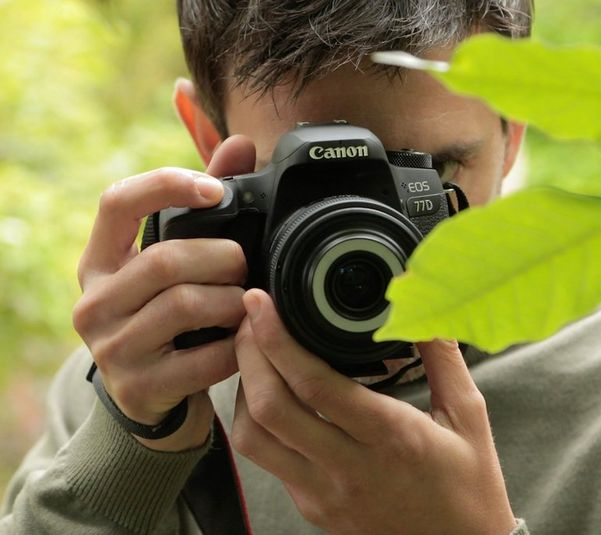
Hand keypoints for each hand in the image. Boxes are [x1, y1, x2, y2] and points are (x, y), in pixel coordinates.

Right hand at [72, 136, 255, 451]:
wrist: (153, 396)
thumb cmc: (170, 316)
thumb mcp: (176, 262)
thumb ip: (205, 205)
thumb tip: (240, 144)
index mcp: (100, 261)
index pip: (117, 202)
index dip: (168, 185)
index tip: (216, 191)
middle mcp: (94, 301)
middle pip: (166, 260)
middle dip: (222, 259)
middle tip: (244, 267)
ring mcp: (112, 348)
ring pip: (186, 305)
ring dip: (232, 301)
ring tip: (245, 303)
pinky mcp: (139, 387)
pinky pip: (203, 358)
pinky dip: (236, 345)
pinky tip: (245, 341)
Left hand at [232, 289, 516, 534]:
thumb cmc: (469, 486)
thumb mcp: (469, 417)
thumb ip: (444, 358)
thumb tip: (425, 308)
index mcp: (390, 437)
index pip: (315, 386)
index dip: (278, 340)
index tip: (261, 304)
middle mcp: (348, 469)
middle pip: (269, 409)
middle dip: (248, 355)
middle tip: (249, 319)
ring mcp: (324, 494)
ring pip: (254, 440)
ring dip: (243, 392)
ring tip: (254, 356)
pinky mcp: (314, 508)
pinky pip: (268, 462)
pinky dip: (257, 422)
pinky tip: (272, 396)